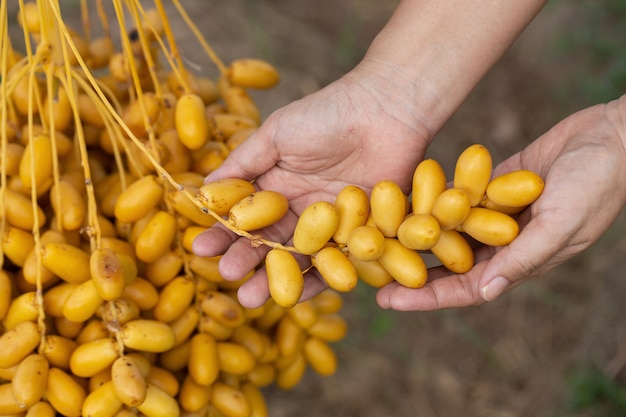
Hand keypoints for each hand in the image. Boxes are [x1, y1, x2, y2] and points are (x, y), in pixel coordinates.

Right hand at [193, 66, 432, 307]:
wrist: (386, 110)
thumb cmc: (327, 114)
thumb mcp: (276, 134)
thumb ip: (242, 163)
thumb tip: (201, 190)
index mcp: (277, 186)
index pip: (246, 216)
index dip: (223, 233)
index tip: (199, 249)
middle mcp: (300, 209)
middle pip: (269, 242)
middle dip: (245, 260)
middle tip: (225, 277)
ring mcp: (330, 224)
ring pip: (299, 257)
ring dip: (276, 278)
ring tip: (251, 299)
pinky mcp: (360, 233)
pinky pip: (338, 261)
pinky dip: (321, 278)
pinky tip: (298, 294)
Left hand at [377, 95, 625, 310]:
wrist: (611, 138)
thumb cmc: (597, 183)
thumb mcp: (562, 223)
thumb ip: (525, 258)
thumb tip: (486, 292)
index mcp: (519, 261)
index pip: (465, 289)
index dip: (426, 298)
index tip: (388, 301)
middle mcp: (501, 243)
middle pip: (446, 265)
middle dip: (408, 272)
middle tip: (367, 274)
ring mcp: (493, 215)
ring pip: (444, 233)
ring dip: (411, 238)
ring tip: (373, 238)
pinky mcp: (489, 188)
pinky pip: (453, 199)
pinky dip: (427, 202)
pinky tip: (396, 201)